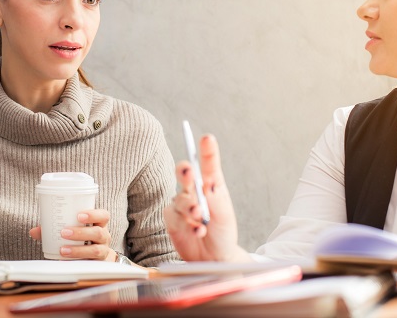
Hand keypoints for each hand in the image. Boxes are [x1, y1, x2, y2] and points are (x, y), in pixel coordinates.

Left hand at [29, 209, 116, 260]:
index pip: (103, 216)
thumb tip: (34, 231)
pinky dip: (78, 263)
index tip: (79, 215)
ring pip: (96, 250)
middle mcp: (104, 237)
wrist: (95, 258)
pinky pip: (91, 265)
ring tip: (63, 250)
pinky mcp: (98, 265)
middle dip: (81, 233)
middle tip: (64, 232)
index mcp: (99, 224)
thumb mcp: (72, 230)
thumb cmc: (82, 239)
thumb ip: (54, 229)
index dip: (94, 214)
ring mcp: (103, 251)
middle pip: (98, 233)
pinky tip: (65, 262)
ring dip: (78, 250)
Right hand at [164, 134, 251, 261]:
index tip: (207, 139)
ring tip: (200, 217)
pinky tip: (197, 231)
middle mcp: (194, 191)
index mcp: (211, 185)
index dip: (207, 151)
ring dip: (190, 207)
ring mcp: (181, 204)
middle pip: (184, 173)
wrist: (214, 258)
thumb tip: (207, 182)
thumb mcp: (224, 214)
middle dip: (185, 172)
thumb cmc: (222, 232)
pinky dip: (187, 224)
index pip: (208, 165)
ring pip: (180, 199)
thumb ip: (215, 198)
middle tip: (189, 173)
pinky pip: (175, 217)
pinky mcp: (172, 220)